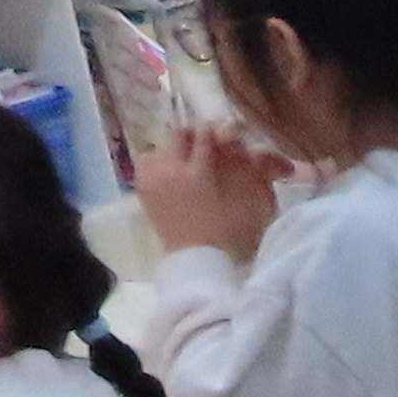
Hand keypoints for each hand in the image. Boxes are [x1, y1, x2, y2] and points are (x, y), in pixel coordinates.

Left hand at [136, 118, 280, 260]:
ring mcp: (150, 180)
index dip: (220, 131)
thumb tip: (251, 147)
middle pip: (177, 135)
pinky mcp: (143, 192)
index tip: (230, 134)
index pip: (205, 134)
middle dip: (195, 136)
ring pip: (159, 148)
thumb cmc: (232, 237)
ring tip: (190, 162)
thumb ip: (254, 169)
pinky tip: (173, 176)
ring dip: (175, 150)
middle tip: (211, 147)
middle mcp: (168, 169)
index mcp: (196, 172)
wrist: (199, 265)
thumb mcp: (252, 201)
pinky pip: (147, 164)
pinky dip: (159, 163)